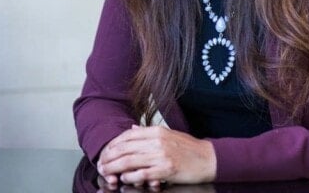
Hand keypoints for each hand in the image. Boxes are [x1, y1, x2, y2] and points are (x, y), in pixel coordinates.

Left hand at [97, 125, 215, 187]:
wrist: (208, 158)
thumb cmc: (188, 148)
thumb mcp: (168, 134)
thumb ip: (148, 132)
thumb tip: (132, 128)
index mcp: (157, 131)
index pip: (128, 136)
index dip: (113, 144)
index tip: (105, 152)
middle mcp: (157, 141)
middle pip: (125, 148)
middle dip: (109, 157)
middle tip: (101, 164)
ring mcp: (161, 155)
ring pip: (130, 161)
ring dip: (115, 168)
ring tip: (107, 172)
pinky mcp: (165, 170)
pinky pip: (142, 173)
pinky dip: (130, 177)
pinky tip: (124, 179)